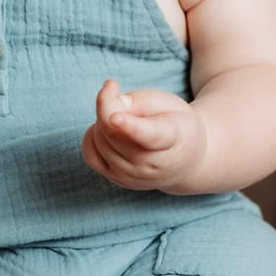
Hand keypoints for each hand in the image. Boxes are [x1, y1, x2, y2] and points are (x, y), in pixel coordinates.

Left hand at [80, 78, 207, 192]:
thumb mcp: (170, 103)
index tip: (115, 117)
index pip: (148, 134)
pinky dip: (94, 135)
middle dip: (109, 105)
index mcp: (172, 139)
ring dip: (103, 120)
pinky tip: (110, 130)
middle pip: (113, 132)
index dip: (129, 125)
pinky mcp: (116, 180)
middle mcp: (150, 164)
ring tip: (123, 117)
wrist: (185, 163)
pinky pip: (89, 152)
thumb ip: (141, 100)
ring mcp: (131, 176)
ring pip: (99, 139)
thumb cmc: (176, 125)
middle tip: (120, 95)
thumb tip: (109, 107)